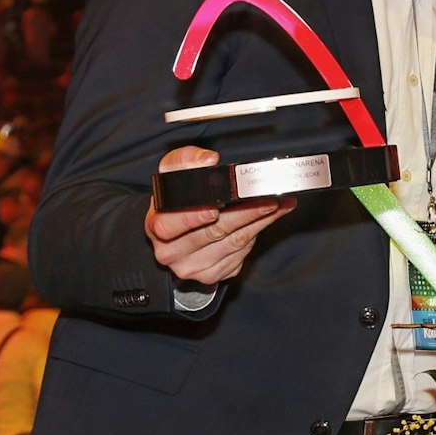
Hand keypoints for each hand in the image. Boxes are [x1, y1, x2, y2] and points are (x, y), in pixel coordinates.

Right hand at [144, 146, 294, 284]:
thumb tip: (208, 160)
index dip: (194, 217)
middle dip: (246, 212)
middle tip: (268, 198)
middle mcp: (171, 252)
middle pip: (213, 232)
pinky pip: (240, 254)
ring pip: (233, 243)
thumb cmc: (179, 202)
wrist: (179, 232)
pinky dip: (257, 233)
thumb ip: (186, 161)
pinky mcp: (212, 274)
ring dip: (260, 221)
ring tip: (279, 203)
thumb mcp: (173, 176)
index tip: (216, 207)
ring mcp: (192, 267)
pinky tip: (268, 219)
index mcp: (156, 226)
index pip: (170, 225)